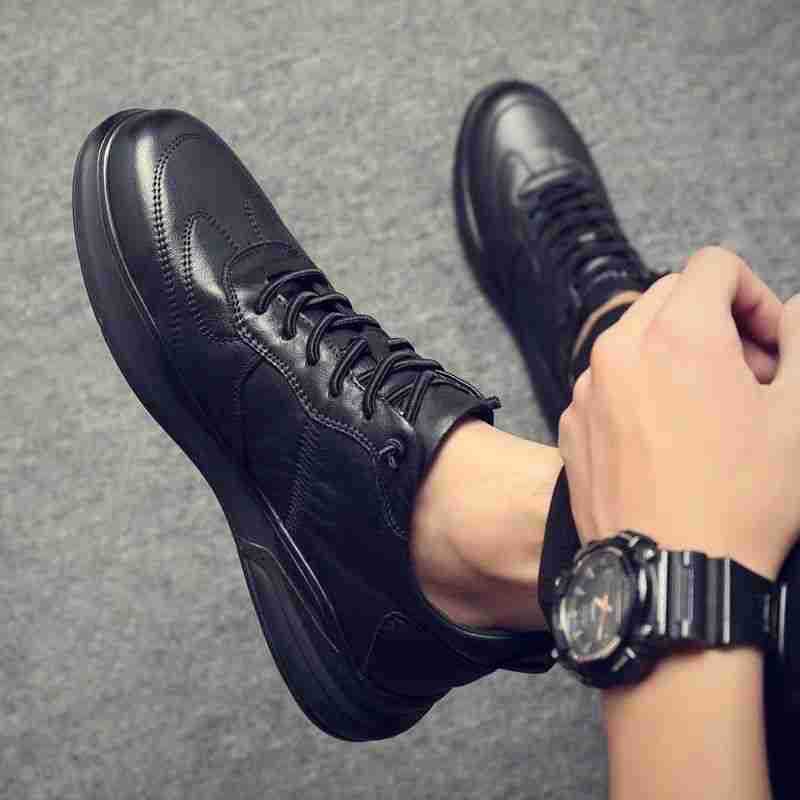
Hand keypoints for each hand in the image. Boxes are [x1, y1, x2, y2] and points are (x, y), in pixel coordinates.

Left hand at [558, 245, 799, 580]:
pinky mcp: (571, 424)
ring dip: (676, 356)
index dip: (754, 295)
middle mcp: (620, 353)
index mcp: (678, 336)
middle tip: (750, 376)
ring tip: (709, 411)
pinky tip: (668, 438)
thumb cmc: (740, 504)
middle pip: (671, 297)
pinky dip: (639, 390)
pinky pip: (607, 382)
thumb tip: (793, 310)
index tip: (770, 341)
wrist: (670, 576)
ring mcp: (587, 389)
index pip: (713, 265)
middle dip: (716, 322)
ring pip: (635, 340)